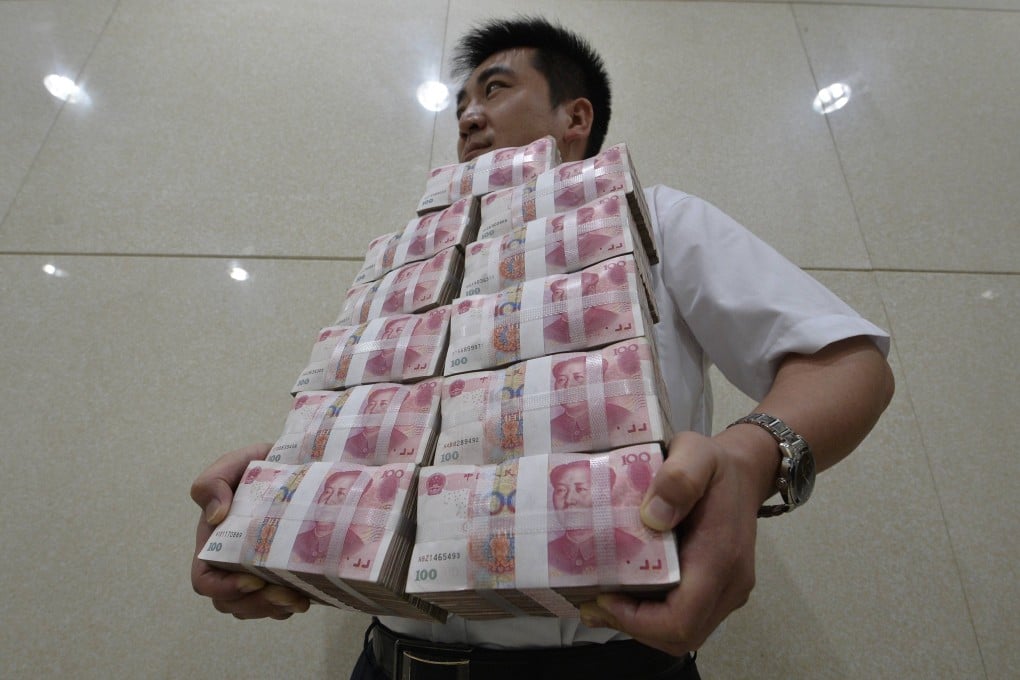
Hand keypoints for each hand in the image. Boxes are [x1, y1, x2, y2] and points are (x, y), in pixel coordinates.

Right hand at [190, 442, 310, 619]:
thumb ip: (213, 482)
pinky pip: (278, 604)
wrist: (297, 465)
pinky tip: (307, 595)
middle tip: (286, 595)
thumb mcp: (233, 465)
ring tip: (299, 600)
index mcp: (214, 542)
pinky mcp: (280, 572)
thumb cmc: (258, 465)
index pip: (204, 580)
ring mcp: (255, 570)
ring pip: (254, 607)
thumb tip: (214, 516)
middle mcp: (230, 562)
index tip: (254, 580)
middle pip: (230, 602)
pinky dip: (289, 606)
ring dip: (274, 610)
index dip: (224, 588)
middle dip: (257, 604)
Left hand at [579, 430, 770, 655]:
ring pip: (683, 633)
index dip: (638, 620)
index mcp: (720, 557)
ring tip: (602, 601)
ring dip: (640, 625)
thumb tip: (653, 516)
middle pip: (680, 635)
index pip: (682, 619)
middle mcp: (729, 584)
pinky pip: (686, 617)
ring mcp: (727, 591)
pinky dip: (652, 615)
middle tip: (594, 601)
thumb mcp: (695, 453)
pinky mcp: (718, 590)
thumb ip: (678, 478)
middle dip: (633, 626)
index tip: (604, 597)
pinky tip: (624, 594)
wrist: (745, 471)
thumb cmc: (715, 464)